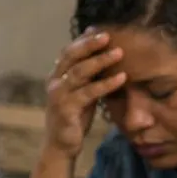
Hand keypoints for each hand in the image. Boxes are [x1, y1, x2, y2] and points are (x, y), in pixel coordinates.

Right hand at [45, 29, 126, 157]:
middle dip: (90, 45)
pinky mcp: (66, 109)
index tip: (102, 31)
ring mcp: (59, 95)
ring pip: (80, 72)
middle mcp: (55, 82)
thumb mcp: (81, 92)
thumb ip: (88, 76)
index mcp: (57, 75)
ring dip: (101, 61)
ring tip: (119, 53)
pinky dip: (106, 84)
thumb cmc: (74, 118)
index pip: (69, 51)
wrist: (61, 146)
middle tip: (108, 36)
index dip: (84, 40)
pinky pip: (88, 93)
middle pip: (72, 56)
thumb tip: (104, 55)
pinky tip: (121, 78)